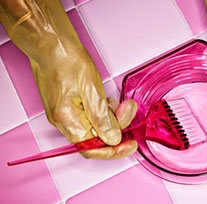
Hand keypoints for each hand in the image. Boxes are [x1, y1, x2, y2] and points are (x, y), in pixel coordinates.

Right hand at [0, 0, 137, 157]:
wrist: (50, 44)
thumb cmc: (66, 60)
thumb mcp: (91, 88)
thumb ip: (102, 117)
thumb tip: (113, 138)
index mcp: (67, 120)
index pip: (92, 149)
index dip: (114, 151)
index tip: (130, 144)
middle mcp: (63, 122)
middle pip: (96, 138)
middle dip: (117, 126)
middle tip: (128, 109)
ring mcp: (65, 115)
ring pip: (94, 127)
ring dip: (111, 118)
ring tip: (118, 102)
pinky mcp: (68, 107)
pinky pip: (89, 118)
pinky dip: (103, 112)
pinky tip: (107, 101)